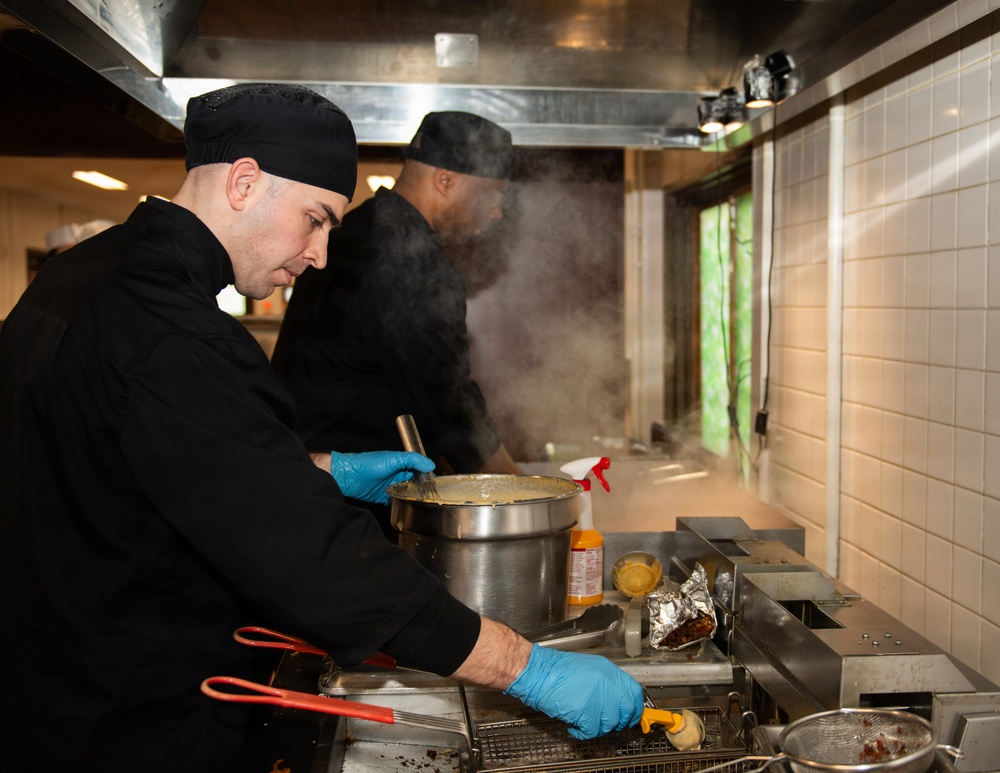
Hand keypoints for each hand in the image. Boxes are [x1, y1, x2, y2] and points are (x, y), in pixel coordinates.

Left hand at [328, 450, 435, 504]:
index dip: (429, 476)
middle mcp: (398, 475)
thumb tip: (430, 465)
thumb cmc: (367, 464)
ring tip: (421, 504)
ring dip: (414, 498)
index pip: (420, 469)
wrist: (347, 478)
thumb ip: (412, 460)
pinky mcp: (385, 498)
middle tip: (430, 497)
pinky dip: (403, 505)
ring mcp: (392, 487)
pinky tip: (408, 509)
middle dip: (423, 489)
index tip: (436, 485)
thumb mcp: (392, 459)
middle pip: (416, 483)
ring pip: (408, 494)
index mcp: (402, 463)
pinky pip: (398, 503)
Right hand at [503, 644, 643, 739]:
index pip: (635, 692)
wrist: (537, 672)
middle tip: (606, 722)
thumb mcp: (588, 669)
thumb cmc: (556, 671)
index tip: (631, 715)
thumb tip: (617, 702)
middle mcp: (607, 683)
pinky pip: (592, 732)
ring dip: (596, 727)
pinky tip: (573, 726)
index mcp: (609, 671)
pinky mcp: (586, 711)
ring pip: (609, 724)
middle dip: (619, 721)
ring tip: (582, 719)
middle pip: (627, 710)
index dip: (635, 707)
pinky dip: (582, 733)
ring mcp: (598, 697)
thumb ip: (606, 683)